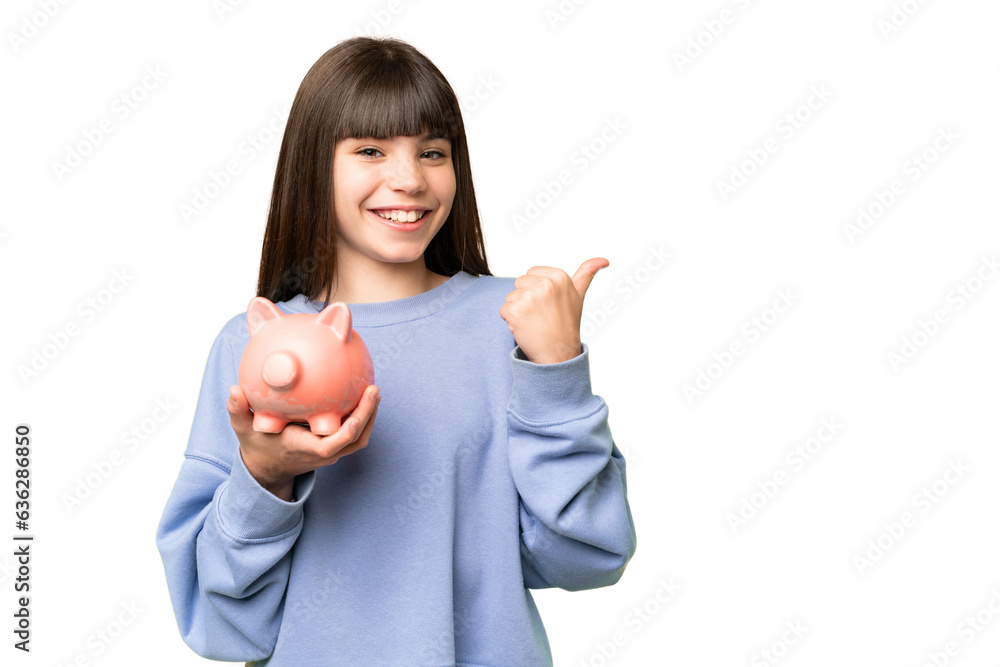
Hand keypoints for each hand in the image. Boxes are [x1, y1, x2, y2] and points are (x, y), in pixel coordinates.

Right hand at [227, 384, 380, 500]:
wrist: (266, 469)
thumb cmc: (257, 446)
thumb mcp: (243, 429)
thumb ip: (238, 410)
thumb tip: (234, 390)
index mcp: (304, 448)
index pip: (331, 444)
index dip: (347, 431)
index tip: (357, 413)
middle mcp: (322, 453)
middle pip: (354, 440)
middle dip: (367, 417)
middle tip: (373, 390)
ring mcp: (330, 453)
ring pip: (359, 439)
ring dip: (369, 417)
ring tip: (373, 392)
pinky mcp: (333, 448)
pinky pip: (354, 435)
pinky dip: (362, 418)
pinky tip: (362, 396)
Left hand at [499, 257, 608, 363]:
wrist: (559, 355)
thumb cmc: (567, 324)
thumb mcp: (579, 295)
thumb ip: (587, 273)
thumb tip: (603, 260)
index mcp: (559, 276)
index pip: (530, 273)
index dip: (536, 290)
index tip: (549, 304)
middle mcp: (545, 284)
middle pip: (518, 284)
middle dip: (526, 299)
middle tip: (542, 315)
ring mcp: (529, 298)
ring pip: (510, 297)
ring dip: (518, 311)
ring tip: (535, 322)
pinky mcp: (515, 312)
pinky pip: (503, 310)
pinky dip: (510, 321)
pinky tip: (526, 329)